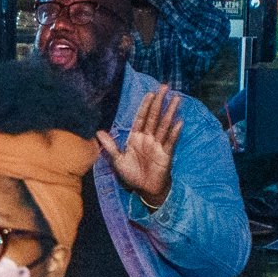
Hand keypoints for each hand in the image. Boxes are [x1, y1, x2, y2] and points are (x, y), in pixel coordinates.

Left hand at [99, 85, 177, 208]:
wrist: (145, 189)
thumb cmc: (132, 174)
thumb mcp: (118, 160)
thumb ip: (110, 146)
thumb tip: (98, 132)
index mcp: (136, 137)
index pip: (141, 118)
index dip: (145, 106)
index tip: (150, 93)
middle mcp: (148, 138)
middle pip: (154, 117)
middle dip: (159, 102)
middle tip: (165, 87)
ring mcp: (158, 145)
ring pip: (164, 126)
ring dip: (170, 112)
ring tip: (176, 99)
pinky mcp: (166, 154)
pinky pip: (171, 142)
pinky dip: (174, 132)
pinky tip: (179, 122)